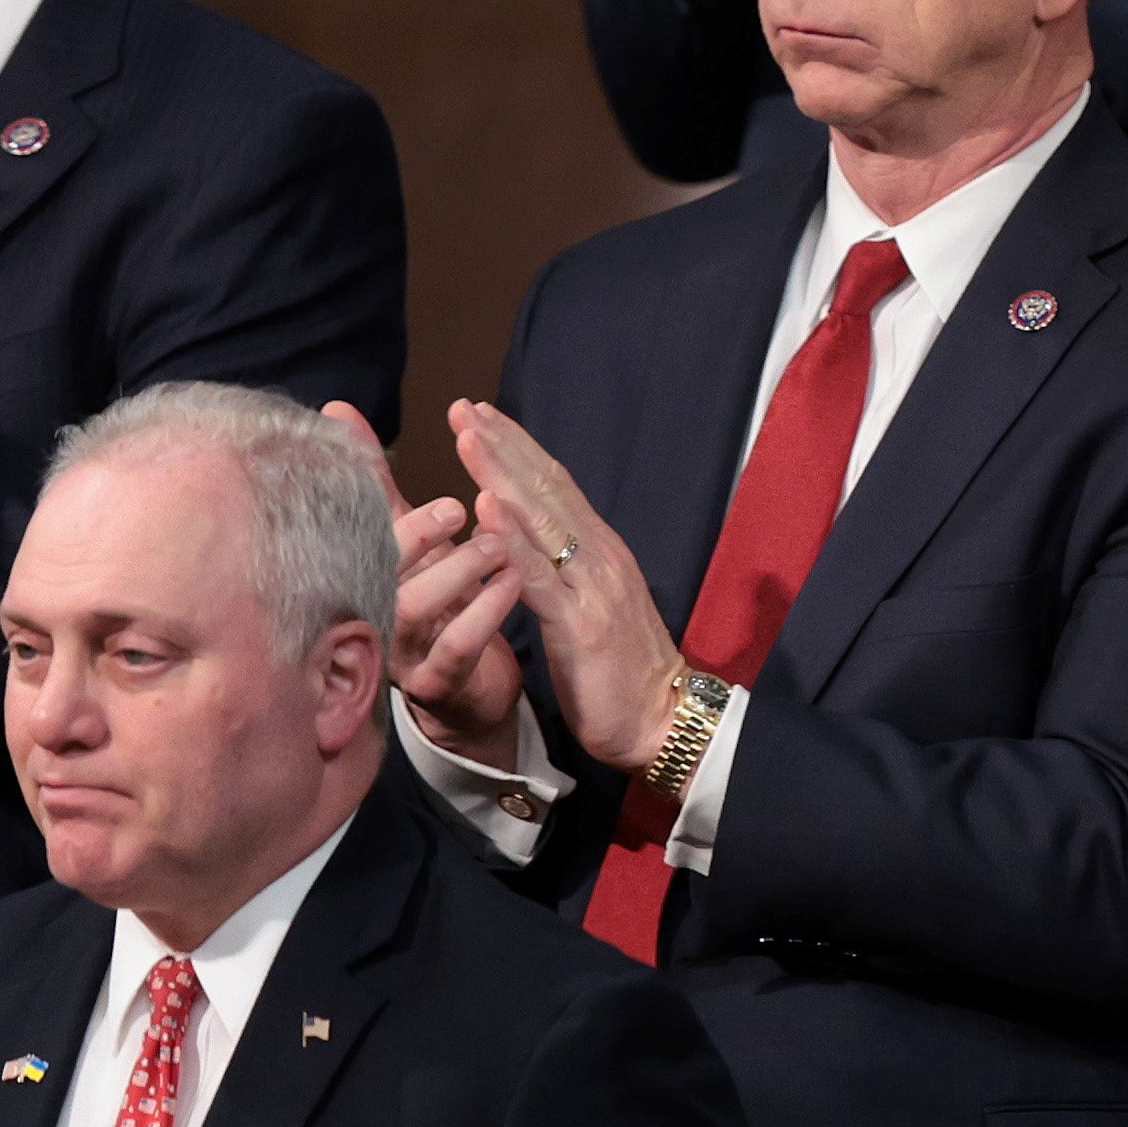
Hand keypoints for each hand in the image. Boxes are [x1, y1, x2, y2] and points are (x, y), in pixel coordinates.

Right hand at [326, 402, 525, 770]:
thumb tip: (338, 410)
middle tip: (457, 506)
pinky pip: (455, 650)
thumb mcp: (411, 541)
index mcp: (364, 569)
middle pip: (378, 571)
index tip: (438, 488)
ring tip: (496, 544)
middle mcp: (374, 609)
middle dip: (415, 535)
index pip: (362, 532)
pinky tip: (511, 584)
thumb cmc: (440, 605)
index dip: (389, 503)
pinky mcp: (438, 683)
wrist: (470, 692)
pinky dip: (482, 615)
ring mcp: (402, 651)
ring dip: (455, 572)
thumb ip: (378, 483)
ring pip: (413, 610)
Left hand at [448, 398, 685, 777]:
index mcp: (602, 552)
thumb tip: (516, 531)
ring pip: (542, 520)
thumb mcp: (591, 607)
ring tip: (469, 436)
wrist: (664, 720)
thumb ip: (563, 568)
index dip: (518, 449)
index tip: (481, 417)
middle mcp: (601, 557)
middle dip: (504, 445)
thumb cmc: (622, 669)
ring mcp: (593, 588)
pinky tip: (486, 509)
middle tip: (464, 406)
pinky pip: (540, 575)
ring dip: (502, 475)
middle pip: (547, 489)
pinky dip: (512, 538)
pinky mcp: (579, 625)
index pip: (556, 487)